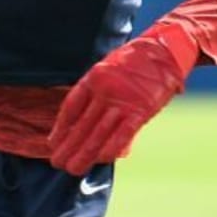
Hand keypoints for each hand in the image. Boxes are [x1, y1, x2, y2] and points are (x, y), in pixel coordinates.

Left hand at [48, 30, 191, 174]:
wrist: (163, 48)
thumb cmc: (135, 61)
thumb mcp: (110, 70)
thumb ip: (101, 95)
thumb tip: (92, 122)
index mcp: (92, 79)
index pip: (71, 108)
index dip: (61, 127)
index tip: (52, 142)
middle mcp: (103, 90)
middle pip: (82, 123)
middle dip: (68, 145)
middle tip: (56, 162)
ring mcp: (122, 100)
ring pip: (98, 132)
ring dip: (84, 152)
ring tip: (71, 168)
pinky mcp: (141, 109)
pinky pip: (123, 133)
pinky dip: (111, 148)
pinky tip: (100, 160)